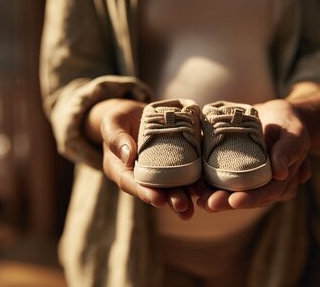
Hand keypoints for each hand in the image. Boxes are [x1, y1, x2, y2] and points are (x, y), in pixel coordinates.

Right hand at [88, 98, 194, 219]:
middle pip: (156, 189)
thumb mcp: (111, 123)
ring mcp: (160, 169)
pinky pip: (187, 168)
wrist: (135, 114)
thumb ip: (116, 137)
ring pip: (173, 184)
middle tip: (183, 206)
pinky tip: (207, 183)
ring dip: (186, 194)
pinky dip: (197, 176)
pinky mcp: (176, 159)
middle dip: (171, 198)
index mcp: (122, 169)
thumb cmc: (118, 118)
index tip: (158, 199)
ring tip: (198, 202)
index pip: (131, 183)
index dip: (145, 192)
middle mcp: (142, 174)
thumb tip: (128, 155)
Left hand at [196, 99, 310, 210]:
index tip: (235, 201)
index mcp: (283, 183)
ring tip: (197, 197)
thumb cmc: (288, 124)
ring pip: (229, 193)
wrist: (275, 115)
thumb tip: (280, 173)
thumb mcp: (293, 134)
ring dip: (212, 196)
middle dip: (225, 202)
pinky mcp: (233, 172)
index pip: (266, 193)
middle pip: (244, 197)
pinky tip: (193, 185)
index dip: (250, 198)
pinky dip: (206, 183)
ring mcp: (248, 182)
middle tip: (208, 203)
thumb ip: (287, 151)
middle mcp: (264, 187)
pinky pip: (219, 180)